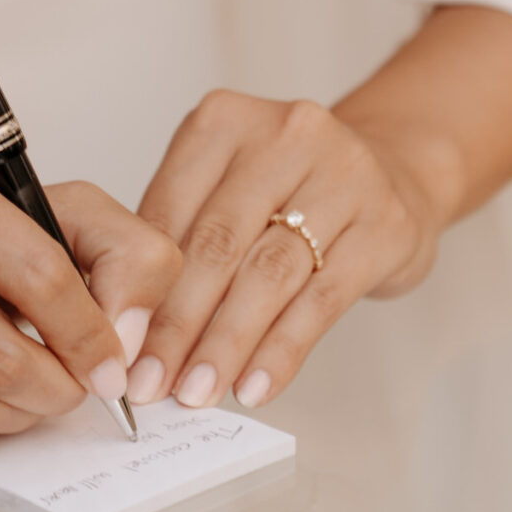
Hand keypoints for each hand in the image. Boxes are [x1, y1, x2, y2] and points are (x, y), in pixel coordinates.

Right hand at [0, 160, 180, 437]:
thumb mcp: (60, 213)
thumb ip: (125, 254)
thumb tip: (128, 337)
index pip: (40, 277)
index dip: (91, 335)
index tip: (112, 365)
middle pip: (5, 359)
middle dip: (62, 388)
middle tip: (78, 385)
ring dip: (28, 411)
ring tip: (36, 385)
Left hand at [128, 92, 447, 411]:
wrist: (393, 170)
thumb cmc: (289, 189)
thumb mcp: (226, 186)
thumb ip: (178, 239)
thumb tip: (129, 331)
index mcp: (225, 120)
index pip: (169, 211)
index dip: (140, 287)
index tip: (117, 347)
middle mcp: (286, 135)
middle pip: (217, 244)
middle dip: (177, 325)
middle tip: (150, 383)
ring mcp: (344, 174)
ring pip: (268, 275)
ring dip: (226, 344)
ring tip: (198, 391)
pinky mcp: (385, 224)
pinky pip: (322, 299)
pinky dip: (282, 350)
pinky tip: (255, 386)